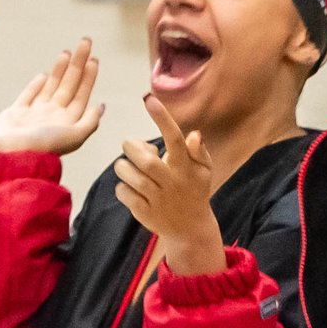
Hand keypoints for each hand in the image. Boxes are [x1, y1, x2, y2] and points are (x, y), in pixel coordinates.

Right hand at [0, 37, 103, 154]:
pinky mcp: (16, 114)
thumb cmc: (44, 147)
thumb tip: (102, 106)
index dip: (89, 76)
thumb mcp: (75, 136)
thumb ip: (90, 122)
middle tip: (86, 42)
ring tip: (67, 52)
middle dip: (78, 64)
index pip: (82, 93)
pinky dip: (36, 85)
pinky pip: (28, 95)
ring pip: (51, 87)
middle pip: (69, 84)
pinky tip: (43, 75)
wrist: (12, 156)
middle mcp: (53, 116)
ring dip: (59, 70)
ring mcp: (35, 114)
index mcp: (68, 120)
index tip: (94, 59)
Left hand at [113, 94, 225, 275]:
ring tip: (127, 167)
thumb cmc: (195, 191)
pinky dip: (122, 187)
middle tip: (130, 146)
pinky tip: (129, 186)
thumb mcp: (204, 170)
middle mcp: (172, 182)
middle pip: (145, 160)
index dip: (162, 118)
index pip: (174, 138)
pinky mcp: (145, 212)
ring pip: (131, 177)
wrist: (190, 229)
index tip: (148, 98)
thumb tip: (193, 134)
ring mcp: (158, 199)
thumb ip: (198, 151)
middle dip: (132, 148)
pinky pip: (124, 193)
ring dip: (123, 167)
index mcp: (186, 167)